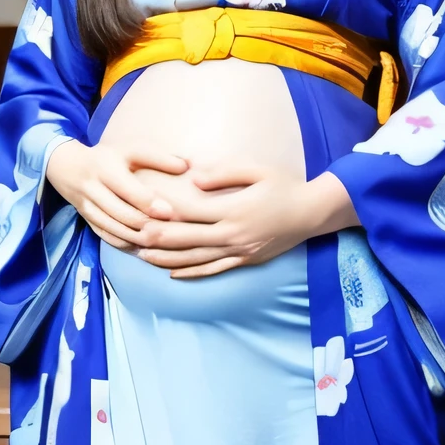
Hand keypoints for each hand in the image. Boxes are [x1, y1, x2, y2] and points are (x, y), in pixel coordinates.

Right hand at [45, 139, 188, 249]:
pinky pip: (105, 236)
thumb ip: (158, 158)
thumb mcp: (131, 150)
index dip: (149, 203)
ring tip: (159, 244)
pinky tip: (142, 249)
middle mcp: (93, 188)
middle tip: (169, 234)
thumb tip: (187, 166)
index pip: (128, 190)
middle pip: (120, 213)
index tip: (169, 213)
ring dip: (136, 239)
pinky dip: (123, 244)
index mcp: (105, 168)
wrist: (67, 167)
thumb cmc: (108, 157)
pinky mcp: (86, 219)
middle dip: (145, 226)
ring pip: (112, 228)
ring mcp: (87, 207)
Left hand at [134, 161, 357, 277]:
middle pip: (188, 239)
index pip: (192, 213)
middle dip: (159, 239)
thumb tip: (193, 178)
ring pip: (197, 259)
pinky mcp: (244, 261)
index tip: (141, 212)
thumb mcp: (256, 170)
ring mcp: (239, 251)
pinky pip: (214, 269)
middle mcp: (234, 234)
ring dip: (168, 259)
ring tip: (143, 256)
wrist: (311, 213)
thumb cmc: (284, 186)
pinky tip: (173, 273)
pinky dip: (192, 272)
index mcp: (234, 210)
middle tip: (133, 236)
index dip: (165, 215)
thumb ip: (224, 173)